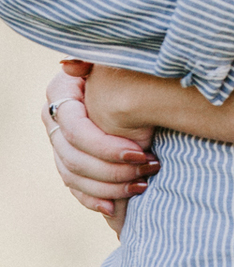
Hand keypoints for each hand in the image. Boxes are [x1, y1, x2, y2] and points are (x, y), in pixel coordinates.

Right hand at [42, 60, 158, 234]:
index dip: (105, 145)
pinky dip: (93, 199)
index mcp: (60, 92)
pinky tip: (114, 207)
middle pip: (73, 157)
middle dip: (112, 168)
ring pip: (73, 175)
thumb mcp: (113, 59)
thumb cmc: (127, 66)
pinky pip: (73, 187)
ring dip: (108, 185)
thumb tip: (69, 65)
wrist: (133, 81)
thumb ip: (94, 59)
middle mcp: (53, 118)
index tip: (139, 151)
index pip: (76, 129)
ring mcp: (58, 142)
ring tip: (142, 185)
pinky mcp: (68, 160)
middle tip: (148, 168)